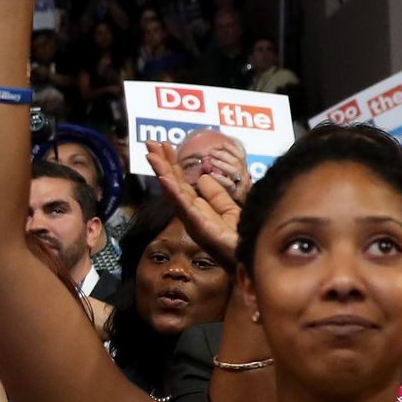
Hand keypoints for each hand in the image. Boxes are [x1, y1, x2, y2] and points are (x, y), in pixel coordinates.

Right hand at [144, 141, 240, 264]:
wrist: (251, 258)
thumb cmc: (241, 239)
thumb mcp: (230, 211)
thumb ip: (216, 195)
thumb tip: (202, 178)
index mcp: (197, 209)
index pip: (181, 182)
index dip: (172, 164)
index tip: (164, 146)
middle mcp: (190, 214)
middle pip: (173, 184)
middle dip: (161, 163)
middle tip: (150, 143)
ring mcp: (192, 220)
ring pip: (173, 193)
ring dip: (161, 173)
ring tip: (151, 155)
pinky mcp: (199, 226)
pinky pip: (183, 206)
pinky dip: (172, 192)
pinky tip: (165, 178)